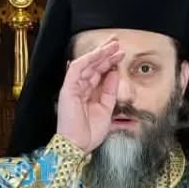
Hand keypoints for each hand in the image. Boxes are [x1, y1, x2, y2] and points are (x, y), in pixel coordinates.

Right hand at [55, 37, 124, 152]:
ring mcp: (72, 88)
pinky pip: (77, 69)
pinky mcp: (67, 89)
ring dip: (99, 54)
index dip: (109, 62)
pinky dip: (88, 60)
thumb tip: (114, 73)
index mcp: (88, 94)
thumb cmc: (90, 133)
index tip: (121, 54)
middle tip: (117, 42)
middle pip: (93, 66)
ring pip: (86, 65)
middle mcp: (79, 88)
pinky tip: (99, 54)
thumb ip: (110, 91)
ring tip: (112, 45)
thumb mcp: (107, 109)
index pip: (99, 73)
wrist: (78, 145)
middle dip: (105, 53)